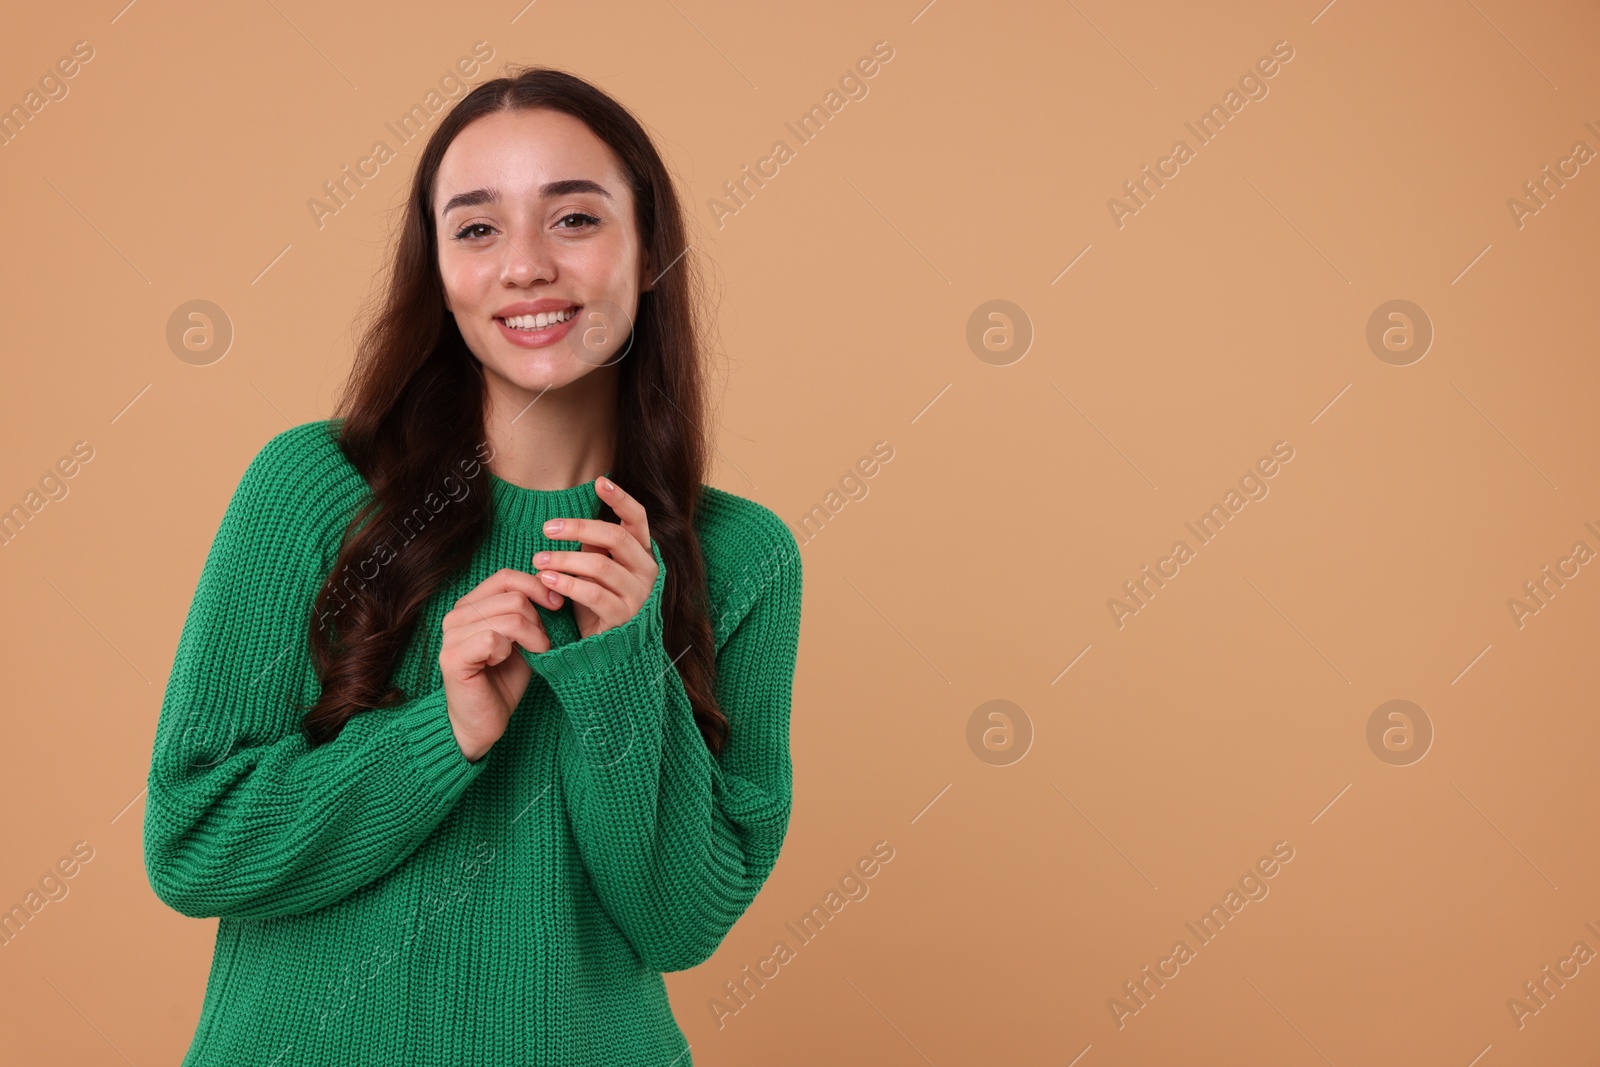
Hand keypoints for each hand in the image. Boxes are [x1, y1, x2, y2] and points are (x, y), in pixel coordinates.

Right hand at [437, 567, 562, 760]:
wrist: (483, 721)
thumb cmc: (504, 680)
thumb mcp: (523, 638)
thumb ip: (530, 612)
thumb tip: (553, 585)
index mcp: (471, 605)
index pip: (506, 577)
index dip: (537, 587)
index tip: (557, 606)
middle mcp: (456, 615)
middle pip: (513, 596)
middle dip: (538, 620)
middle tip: (542, 643)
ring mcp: (451, 635)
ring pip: (510, 617)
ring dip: (532, 637)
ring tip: (533, 653)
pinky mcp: (452, 657)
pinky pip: (494, 639)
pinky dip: (510, 651)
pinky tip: (503, 662)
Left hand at [532, 476, 658, 640]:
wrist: (612, 655)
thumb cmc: (601, 607)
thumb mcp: (598, 574)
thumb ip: (594, 550)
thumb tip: (574, 527)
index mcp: (644, 554)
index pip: (638, 519)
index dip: (621, 499)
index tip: (599, 482)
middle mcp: (647, 571)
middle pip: (615, 537)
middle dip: (578, 528)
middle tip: (547, 529)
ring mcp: (638, 595)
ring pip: (600, 565)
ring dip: (565, 558)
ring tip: (539, 559)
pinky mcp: (623, 617)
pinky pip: (592, 593)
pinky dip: (566, 584)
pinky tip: (546, 579)